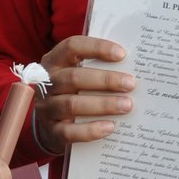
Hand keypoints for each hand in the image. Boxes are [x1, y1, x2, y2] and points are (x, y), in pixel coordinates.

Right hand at [34, 35, 133, 156]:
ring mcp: (46, 107)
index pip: (72, 47)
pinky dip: (90, 130)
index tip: (122, 54)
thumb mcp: (78, 75)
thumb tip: (132, 68)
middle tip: (130, 84)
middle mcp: (46, 83)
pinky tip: (110, 127)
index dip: (96, 48)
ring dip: (102, 104)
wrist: (51, 124)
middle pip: (74, 77)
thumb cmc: (73, 92)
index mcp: (55, 61)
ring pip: (71, 104)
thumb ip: (97, 68)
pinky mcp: (51, 131)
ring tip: (126, 105)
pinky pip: (69, 132)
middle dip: (105, 80)